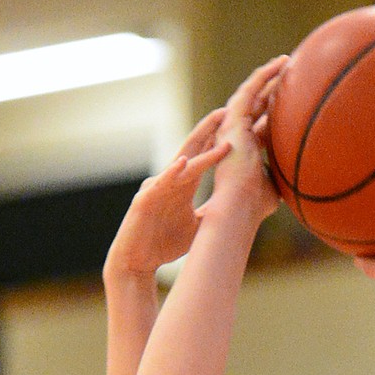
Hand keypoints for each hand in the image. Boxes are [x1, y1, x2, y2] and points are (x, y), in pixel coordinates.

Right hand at [104, 109, 231, 280]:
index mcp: (183, 185)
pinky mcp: (144, 202)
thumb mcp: (197, 227)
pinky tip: (182, 163)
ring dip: (198, 151)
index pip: (201, 156)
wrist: (136, 263)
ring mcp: (156, 188)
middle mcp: (170, 180)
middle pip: (190, 150)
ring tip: (214, 134)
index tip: (236, 124)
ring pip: (179, 165)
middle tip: (225, 112)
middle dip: (207, 130)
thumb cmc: (164, 244)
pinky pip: (159, 184)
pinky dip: (170, 173)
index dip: (216, 139)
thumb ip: (213, 212)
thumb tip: (237, 208)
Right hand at [208, 57, 286, 226]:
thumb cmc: (255, 204)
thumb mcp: (276, 186)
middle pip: (258, 105)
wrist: (239, 205)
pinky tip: (279, 65)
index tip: (293, 102)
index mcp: (246, 150)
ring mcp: (233, 127)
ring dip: (269, 76)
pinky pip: (249, 90)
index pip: (263, 124)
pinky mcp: (231, 121)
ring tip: (286, 61)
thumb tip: (304, 178)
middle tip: (290, 72)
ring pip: (252, 92)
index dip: (277, 112)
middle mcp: (237, 135)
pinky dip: (263, 77)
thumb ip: (285, 176)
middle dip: (273, 87)